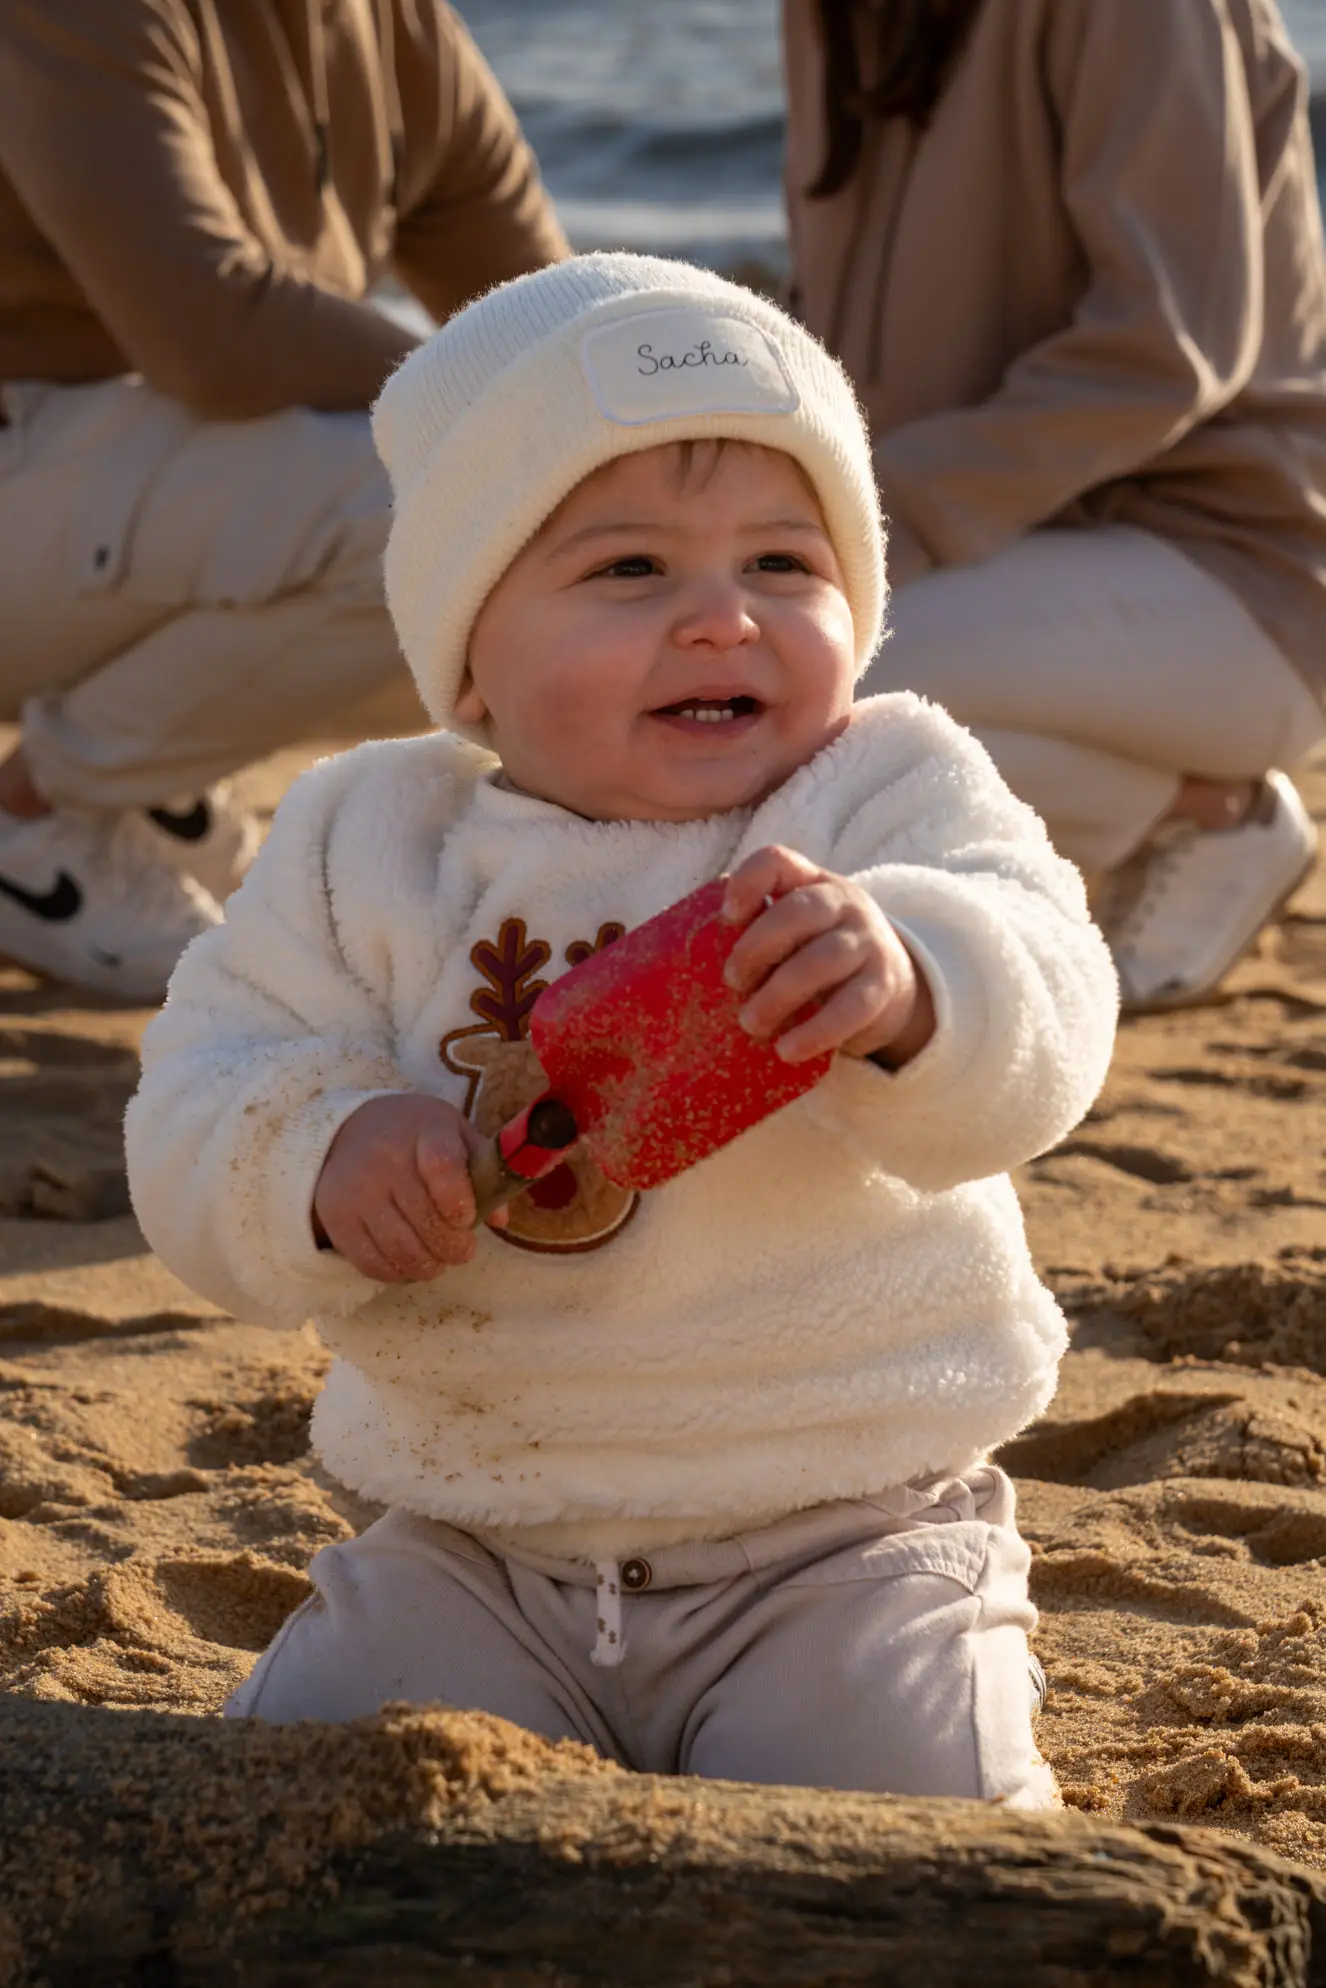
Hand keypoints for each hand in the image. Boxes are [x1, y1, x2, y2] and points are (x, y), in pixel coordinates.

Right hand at [312, 1094, 506, 1282]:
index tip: (467, 1219)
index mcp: (425, 1131)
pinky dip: (397, 1273)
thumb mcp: (455, 1133)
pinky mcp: (337, 1218)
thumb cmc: (415, 1136)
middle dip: (454, 1248)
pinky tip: (409, 1264)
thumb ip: (483, 1169)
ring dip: (429, 1266)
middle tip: (462, 1251)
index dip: (460, 1202)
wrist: (346, 1131)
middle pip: (426, 1221)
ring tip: (439, 1261)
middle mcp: (385, 1160)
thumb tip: (500, 1220)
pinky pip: (371, 1262)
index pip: (443, 1166)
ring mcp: (357, 1191)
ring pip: (401, 1249)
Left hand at [722, 845, 934, 1065]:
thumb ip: (757, 930)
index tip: (726, 916)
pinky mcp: (883, 986)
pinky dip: (816, 1031)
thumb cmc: (815, 955)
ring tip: (750, 1024)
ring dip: (780, 995)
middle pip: (801, 911)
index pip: (779, 861)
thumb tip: (690, 957)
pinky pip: (851, 1008)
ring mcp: (868, 942)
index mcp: (811, 882)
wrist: (888, 984)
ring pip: (825, 960)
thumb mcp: (793, 932)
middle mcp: (845, 904)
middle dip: (758, 947)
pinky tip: (787, 1050)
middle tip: (732, 982)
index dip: (748, 882)